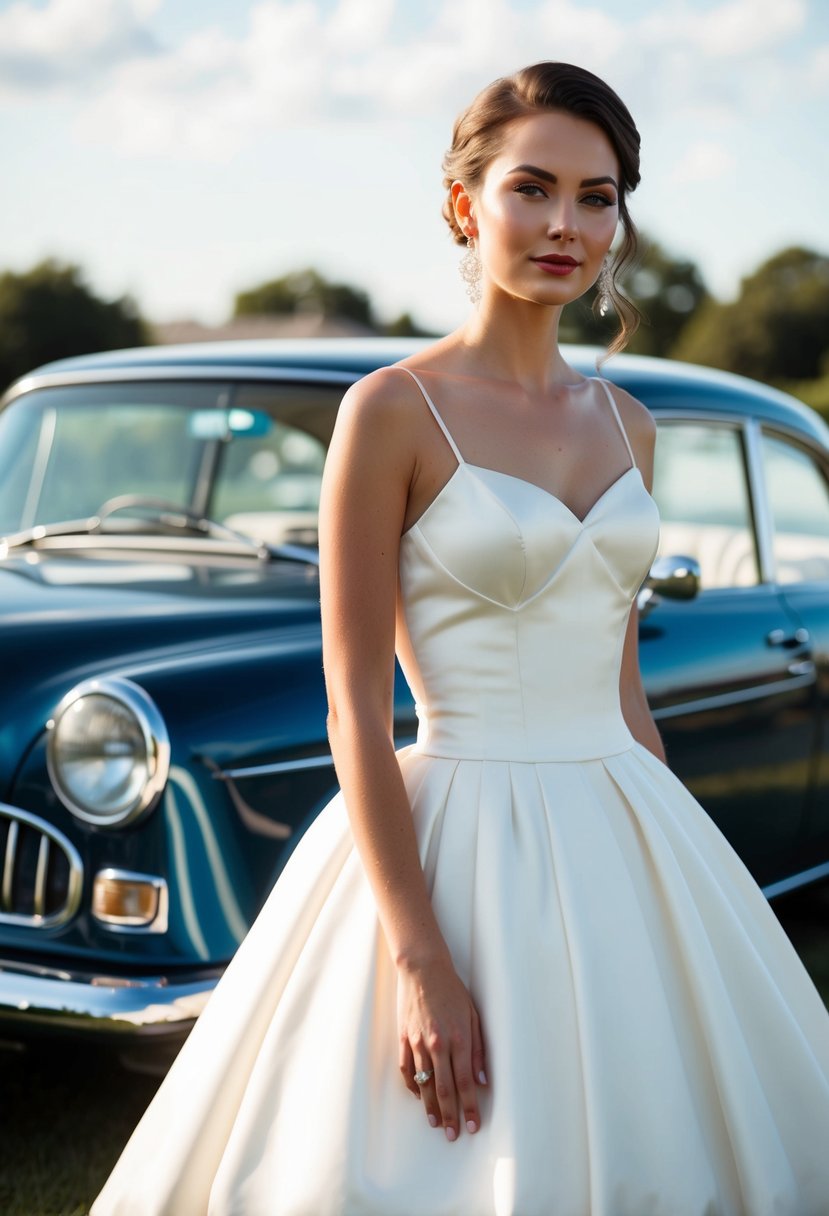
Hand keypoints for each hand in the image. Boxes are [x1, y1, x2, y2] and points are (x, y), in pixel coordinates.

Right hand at [397, 954, 486, 1140]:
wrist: (422, 969)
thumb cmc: (452, 990)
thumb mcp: (473, 1016)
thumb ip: (478, 1049)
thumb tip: (481, 1080)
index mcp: (458, 1038)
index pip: (465, 1082)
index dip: (469, 1107)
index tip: (472, 1126)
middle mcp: (437, 1044)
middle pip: (444, 1089)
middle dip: (450, 1115)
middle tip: (453, 1135)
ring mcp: (417, 1042)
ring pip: (424, 1083)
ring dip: (430, 1107)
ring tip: (436, 1123)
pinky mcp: (403, 1039)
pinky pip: (407, 1070)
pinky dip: (412, 1086)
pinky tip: (418, 1097)